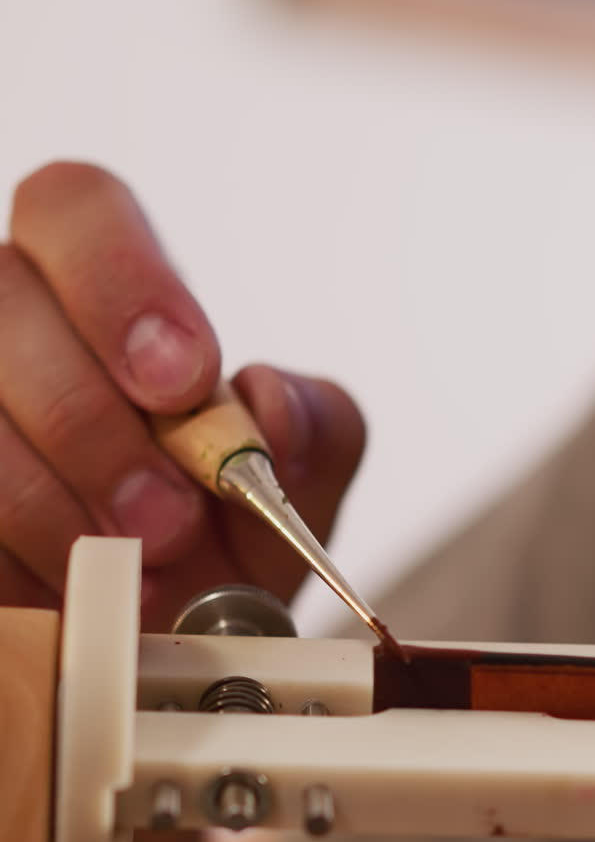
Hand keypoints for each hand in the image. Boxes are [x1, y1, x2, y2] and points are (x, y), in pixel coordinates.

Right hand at [2, 162, 364, 629]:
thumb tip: (272, 403)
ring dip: (52, 504)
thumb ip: (316, 429)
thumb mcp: (297, 488)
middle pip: (4, 297)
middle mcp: (11, 326)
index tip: (184, 382)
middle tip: (170, 520)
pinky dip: (20, 564)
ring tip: (138, 575)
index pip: (75, 207)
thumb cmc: (228, 539)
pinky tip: (72, 594)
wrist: (175, 635)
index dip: (120, 281)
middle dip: (89, 419)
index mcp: (101, 291)